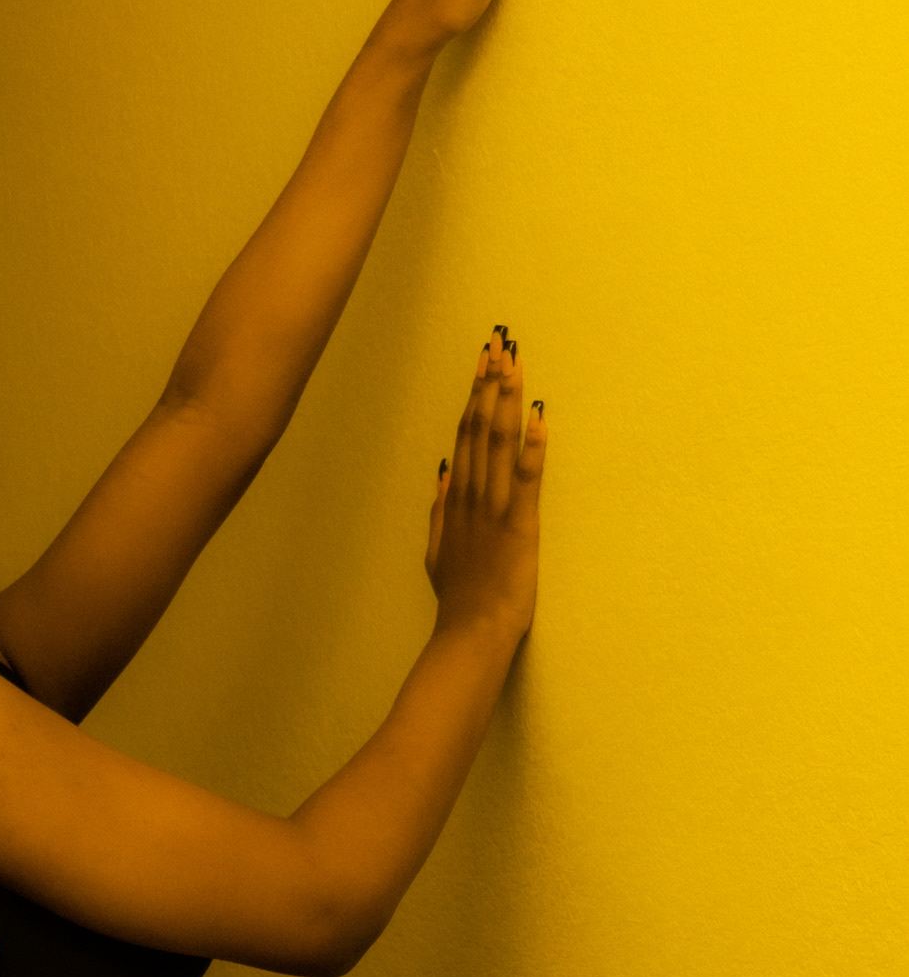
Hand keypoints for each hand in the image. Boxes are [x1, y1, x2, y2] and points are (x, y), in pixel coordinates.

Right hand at [426, 328, 544, 637]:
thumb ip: (438, 509)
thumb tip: (442, 470)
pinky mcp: (518, 527)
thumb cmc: (459, 601)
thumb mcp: (437, 552)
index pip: (465, 434)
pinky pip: (525, 479)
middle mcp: (471, 496)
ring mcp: (493, 510)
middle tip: (499, 342)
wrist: (469, 634)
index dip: (474, 395)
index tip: (483, 362)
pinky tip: (538, 414)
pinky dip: (532, 446)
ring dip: (507, 399)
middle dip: (489, 382)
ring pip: (498, 443)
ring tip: (514, 362)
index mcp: (455, 500)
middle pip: (479, 427)